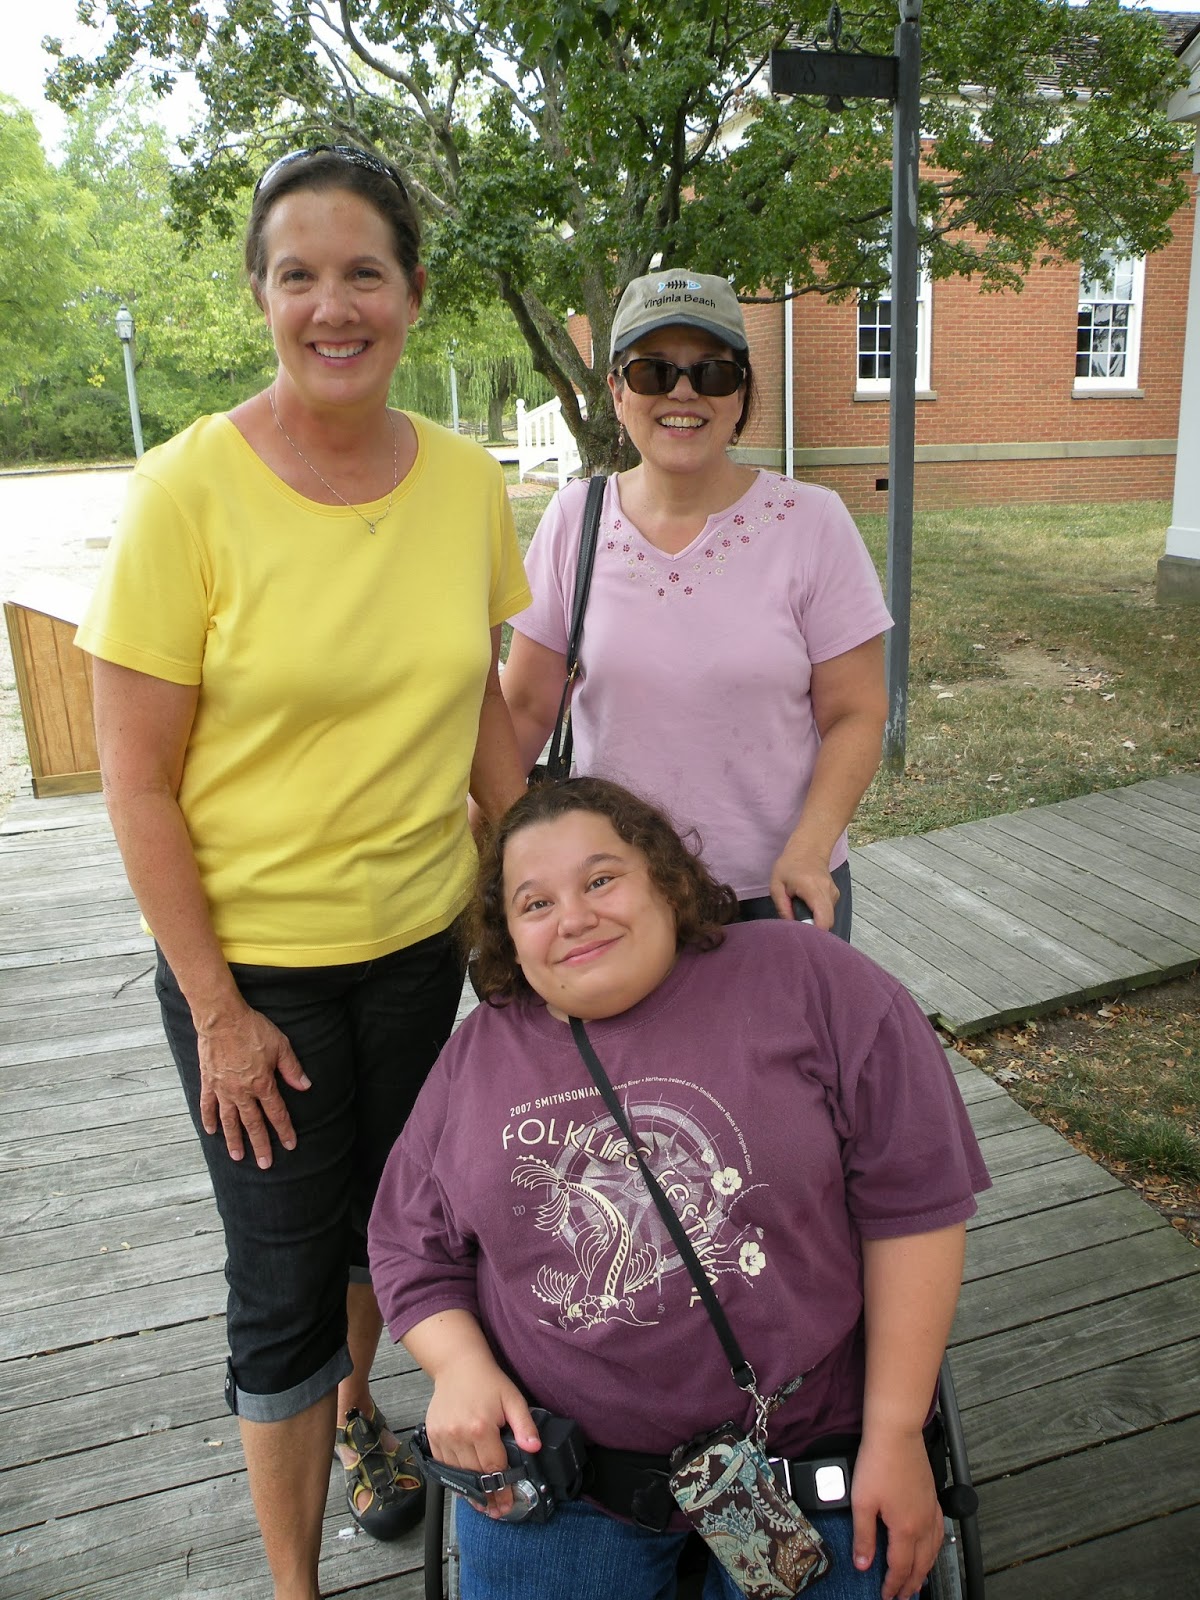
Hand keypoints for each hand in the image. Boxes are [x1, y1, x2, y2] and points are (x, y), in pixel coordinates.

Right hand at [196, 1002, 310, 1168]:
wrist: (222, 1018)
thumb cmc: (253, 1029)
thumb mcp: (280, 1045)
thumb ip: (292, 1068)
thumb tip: (305, 1086)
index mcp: (262, 1083)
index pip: (276, 1113)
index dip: (284, 1130)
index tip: (290, 1145)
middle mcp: (241, 1091)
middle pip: (252, 1124)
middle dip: (260, 1145)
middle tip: (265, 1164)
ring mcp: (222, 1088)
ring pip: (229, 1120)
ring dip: (234, 1140)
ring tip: (238, 1157)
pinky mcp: (208, 1081)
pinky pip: (207, 1105)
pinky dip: (208, 1119)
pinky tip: (211, 1132)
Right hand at [424, 1355, 540, 1518]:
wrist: (457, 1365)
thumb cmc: (488, 1381)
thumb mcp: (513, 1398)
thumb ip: (525, 1425)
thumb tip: (534, 1449)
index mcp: (481, 1427)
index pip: (494, 1468)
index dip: (503, 1489)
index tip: (508, 1504)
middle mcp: (459, 1435)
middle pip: (475, 1475)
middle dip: (488, 1497)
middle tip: (497, 1511)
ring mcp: (443, 1436)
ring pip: (458, 1474)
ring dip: (470, 1492)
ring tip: (483, 1505)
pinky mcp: (433, 1436)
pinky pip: (443, 1465)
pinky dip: (454, 1478)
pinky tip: (465, 1487)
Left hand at [768, 840, 837, 929]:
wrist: (808, 849)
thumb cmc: (789, 866)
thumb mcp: (777, 885)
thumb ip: (782, 907)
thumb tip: (791, 927)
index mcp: (813, 889)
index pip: (823, 919)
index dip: (815, 932)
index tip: (803, 935)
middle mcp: (828, 892)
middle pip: (828, 923)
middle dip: (814, 930)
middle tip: (798, 926)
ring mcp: (834, 894)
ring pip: (828, 919)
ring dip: (815, 921)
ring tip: (800, 912)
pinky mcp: (835, 896)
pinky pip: (828, 913)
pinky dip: (818, 915)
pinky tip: (807, 907)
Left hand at [850, 1430, 943, 1599]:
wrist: (896, 1433)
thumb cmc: (879, 1462)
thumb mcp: (862, 1502)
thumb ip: (863, 1536)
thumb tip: (862, 1564)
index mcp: (906, 1528)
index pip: (901, 1567)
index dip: (893, 1585)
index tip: (887, 1596)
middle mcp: (923, 1523)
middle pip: (921, 1564)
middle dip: (911, 1584)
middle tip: (903, 1596)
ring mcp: (930, 1510)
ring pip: (933, 1550)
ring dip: (925, 1569)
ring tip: (918, 1581)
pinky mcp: (932, 1497)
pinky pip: (939, 1532)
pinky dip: (935, 1547)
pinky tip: (931, 1546)